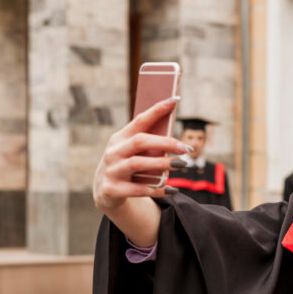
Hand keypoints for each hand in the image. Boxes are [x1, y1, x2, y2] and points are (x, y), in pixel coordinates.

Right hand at [93, 97, 189, 211]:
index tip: (174, 101)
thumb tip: (177, 141)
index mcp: (120, 138)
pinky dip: (156, 189)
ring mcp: (111, 170)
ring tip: (181, 165)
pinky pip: (138, 189)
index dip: (156, 110)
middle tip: (186, 149)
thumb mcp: (133, 153)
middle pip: (140, 141)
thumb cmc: (127, 167)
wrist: (106, 193)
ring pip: (138, 164)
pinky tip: (170, 189)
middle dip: (165, 143)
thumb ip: (150, 146)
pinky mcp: (112, 189)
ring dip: (162, 164)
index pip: (139, 121)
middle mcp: (113, 152)